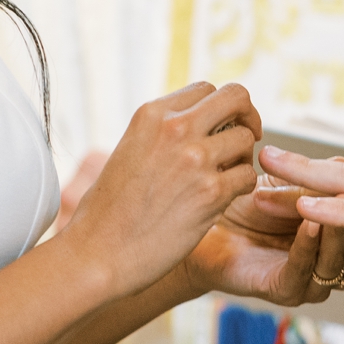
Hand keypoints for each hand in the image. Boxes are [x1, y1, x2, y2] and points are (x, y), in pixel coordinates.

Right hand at [60, 82, 261, 299]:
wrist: (96, 254)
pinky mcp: (210, 192)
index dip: (220, 109)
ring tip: (226, 178)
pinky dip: (242, 187)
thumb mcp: (129, 150)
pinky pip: (248, 176)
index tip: (220, 129)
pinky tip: (223, 200)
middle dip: (247, 117)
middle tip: (246, 138)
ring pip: (246, 139)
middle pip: (237, 97)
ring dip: (243, 158)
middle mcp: (175, 128)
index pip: (206, 89)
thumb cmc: (108, 212)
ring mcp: (195, 158)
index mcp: (152, 114)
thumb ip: (162, 134)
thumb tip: (197, 127)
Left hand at [188, 176, 343, 305]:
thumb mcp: (289, 186)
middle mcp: (331, 262)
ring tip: (338, 205)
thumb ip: (318, 181)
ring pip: (335, 263)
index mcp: (340, 239)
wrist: (204, 224)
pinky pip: (302, 271)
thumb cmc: (248, 204)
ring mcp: (311, 280)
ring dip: (337, 234)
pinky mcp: (284, 291)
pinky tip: (309, 224)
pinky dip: (307, 247)